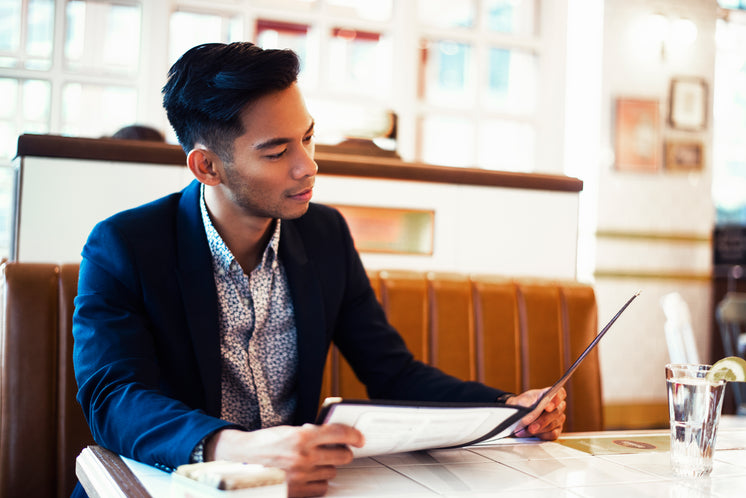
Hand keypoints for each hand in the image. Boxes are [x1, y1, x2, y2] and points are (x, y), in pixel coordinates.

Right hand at [205, 423, 364, 496]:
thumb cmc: (263, 444)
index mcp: (301, 436)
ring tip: (314, 462)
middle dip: (342, 452)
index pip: (338, 433)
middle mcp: (303, 456)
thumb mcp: (288, 431)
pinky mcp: (297, 491)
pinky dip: (319, 482)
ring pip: (332, 472)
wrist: (241, 460)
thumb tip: (332, 435)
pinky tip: (310, 475)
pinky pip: (322, 488)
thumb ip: (310, 433)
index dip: (353, 435)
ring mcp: (301, 476)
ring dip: (327, 467)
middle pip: (342, 456)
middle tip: (338, 450)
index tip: (359, 438)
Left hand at [506, 387, 566, 439]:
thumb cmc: (524, 403)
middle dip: (542, 420)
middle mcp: (558, 406)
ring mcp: (558, 419)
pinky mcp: (556, 430)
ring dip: (539, 429)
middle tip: (531, 426)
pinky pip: (553, 434)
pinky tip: (533, 434)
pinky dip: (542, 435)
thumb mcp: (523, 399)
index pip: (560, 394)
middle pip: (556, 412)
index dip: (556, 399)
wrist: (518, 413)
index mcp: (552, 394)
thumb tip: (529, 411)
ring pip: (553, 424)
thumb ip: (527, 403)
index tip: (547, 406)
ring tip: (527, 430)